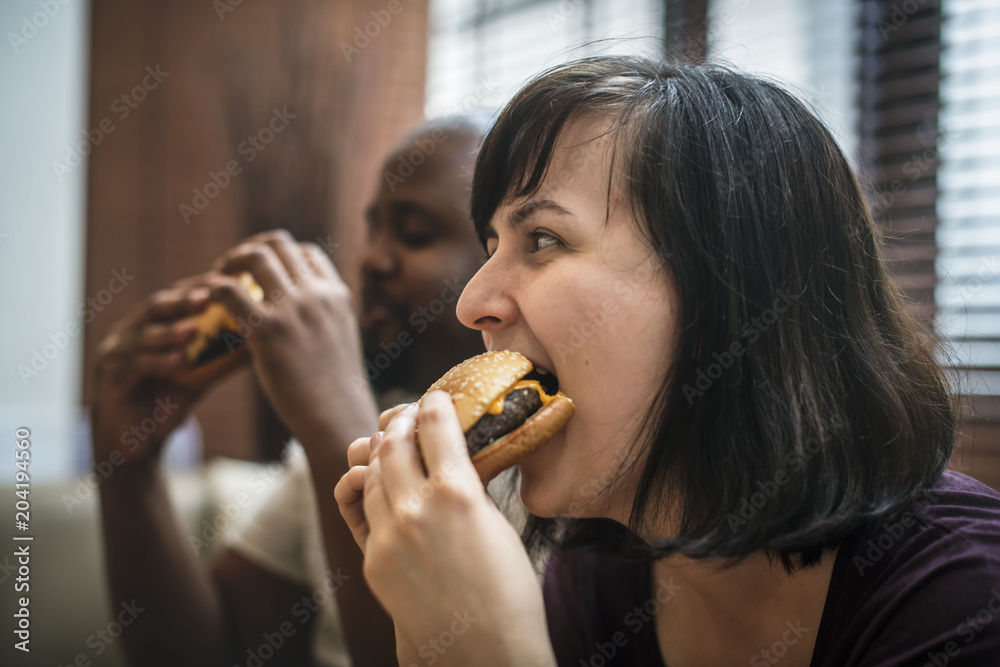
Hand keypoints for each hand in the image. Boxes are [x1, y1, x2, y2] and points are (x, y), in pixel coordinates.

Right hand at [92, 275, 226, 466]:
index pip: (173, 296)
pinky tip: (178, 361)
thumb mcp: (199, 378)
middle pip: (154, 308)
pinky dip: (157, 362)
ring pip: (141, 336)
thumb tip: (261, 343)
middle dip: (181, 301)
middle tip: (207, 296)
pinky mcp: (109, 378)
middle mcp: (128, 333)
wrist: (137, 444)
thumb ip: (222, 359)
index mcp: (149, 325)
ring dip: (168, 331)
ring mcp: (114, 354)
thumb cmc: (168, 403)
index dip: (195, 286)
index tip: (222, 279)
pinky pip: (134, 366)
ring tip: (193, 329)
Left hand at [207, 229, 378, 451]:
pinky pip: (231, 291)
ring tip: (215, 279)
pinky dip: (216, 289)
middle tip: (230, 269)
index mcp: (337, 294)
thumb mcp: (338, 340)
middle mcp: (318, 294)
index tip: (260, 272)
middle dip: (250, 250)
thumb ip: (321, 317)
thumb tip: (300, 312)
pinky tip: (210, 303)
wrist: (336, 416)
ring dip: (230, 263)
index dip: (279, 255)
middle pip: (279, 244)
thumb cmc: (334, 388)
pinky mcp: (269, 330)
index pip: (306, 252)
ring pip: (255, 257)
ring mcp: (294, 309)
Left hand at [342, 392, 555, 666]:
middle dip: (400, 421)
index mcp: (457, 491)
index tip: (435, 399)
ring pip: (371, 472)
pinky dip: (374, 491)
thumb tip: (454, 454)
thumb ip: (469, 483)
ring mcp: (388, 534)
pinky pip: (364, 510)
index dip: (434, 403)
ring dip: (382, 453)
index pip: (434, 423)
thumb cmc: (508, 588)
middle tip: (408, 417)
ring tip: (392, 447)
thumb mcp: (497, 522)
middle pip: (392, 441)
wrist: (485, 649)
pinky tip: (385, 487)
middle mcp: (417, 507)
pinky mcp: (372, 559)